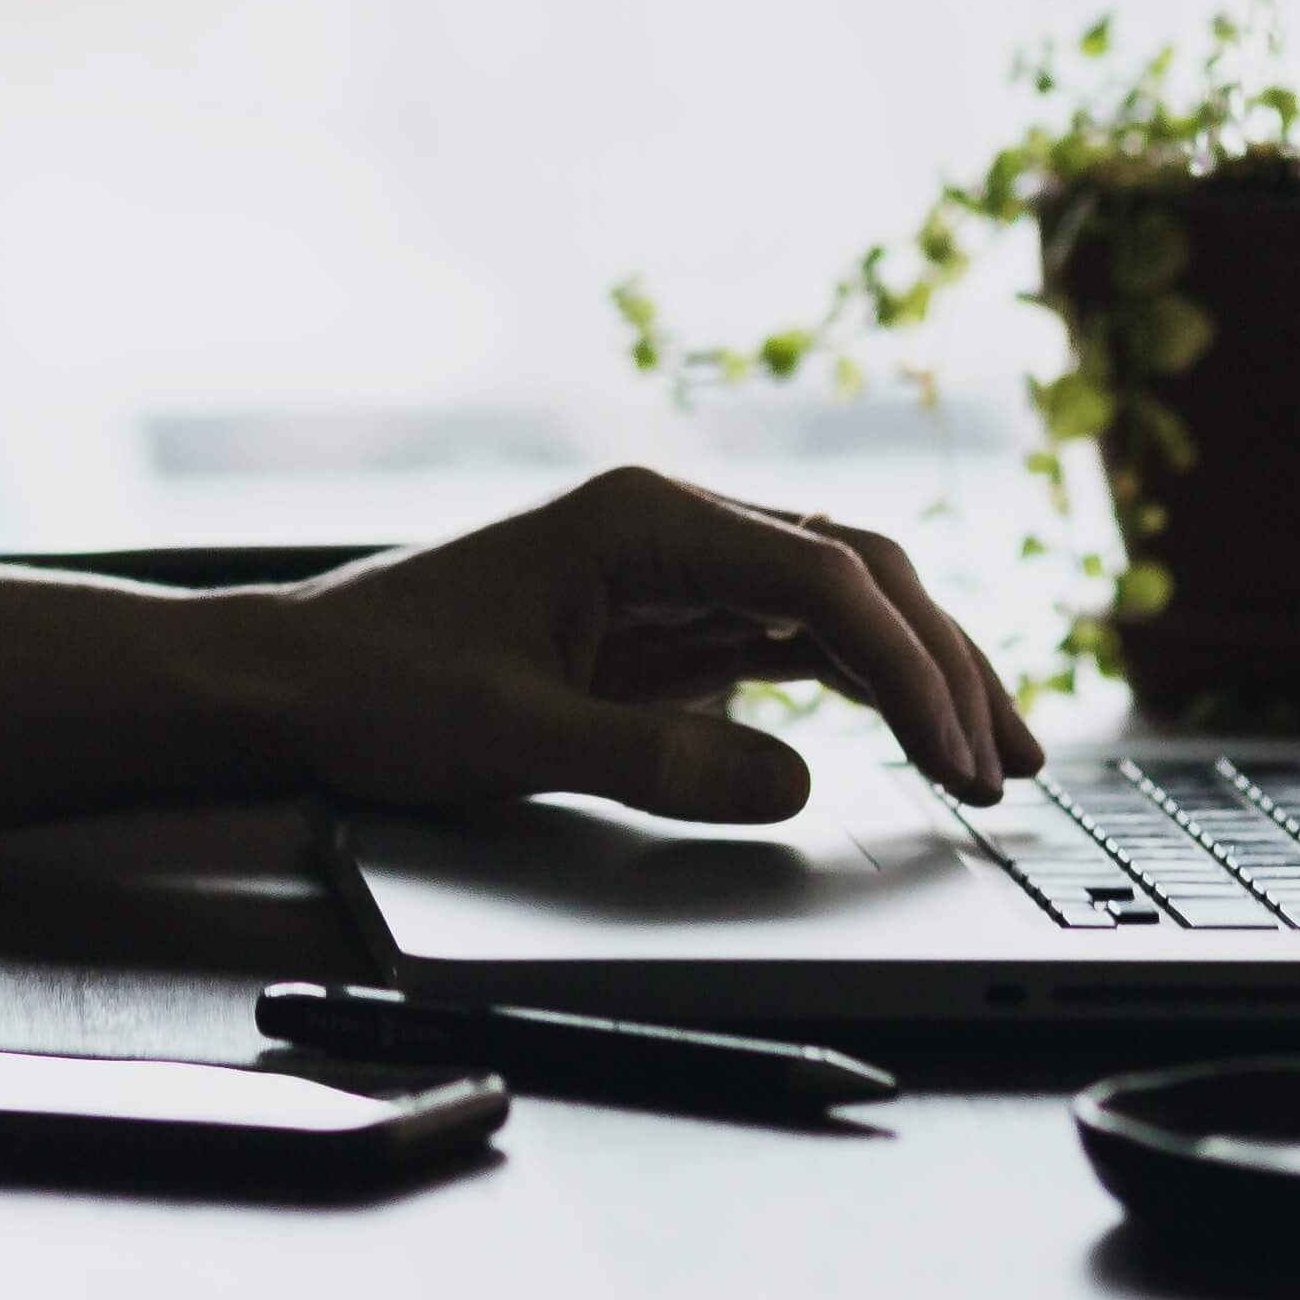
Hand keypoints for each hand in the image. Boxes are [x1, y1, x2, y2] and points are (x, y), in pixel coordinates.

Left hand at [260, 466, 1040, 821]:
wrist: (292, 680)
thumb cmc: (380, 687)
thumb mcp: (513, 736)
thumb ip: (656, 757)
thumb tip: (796, 779)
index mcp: (640, 520)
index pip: (820, 575)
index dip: (905, 665)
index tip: (955, 750)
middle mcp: (670, 526)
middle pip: (853, 574)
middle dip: (942, 662)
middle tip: (1007, 765)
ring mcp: (674, 570)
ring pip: (838, 604)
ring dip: (919, 672)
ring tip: (995, 756)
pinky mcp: (666, 621)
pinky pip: (792, 640)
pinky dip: (863, 686)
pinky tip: (914, 734)